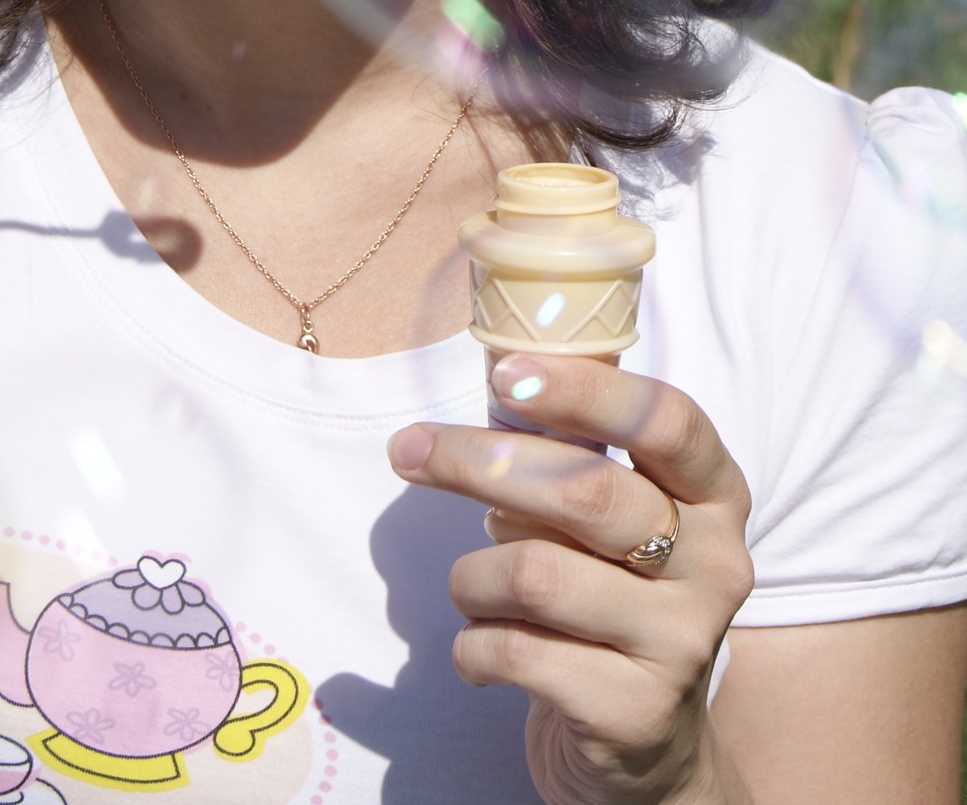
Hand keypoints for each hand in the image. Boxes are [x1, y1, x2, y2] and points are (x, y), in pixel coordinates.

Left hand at [388, 355, 754, 804]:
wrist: (646, 749)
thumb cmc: (609, 597)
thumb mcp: (611, 522)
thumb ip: (573, 455)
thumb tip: (497, 382)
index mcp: (715, 495)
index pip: (668, 420)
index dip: (586, 392)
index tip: (505, 374)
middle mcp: (715, 564)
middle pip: (586, 492)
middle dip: (479, 463)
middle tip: (408, 450)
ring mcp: (681, 643)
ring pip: (536, 574)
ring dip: (472, 575)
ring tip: (470, 587)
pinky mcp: (634, 712)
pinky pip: (517, 650)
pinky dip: (473, 644)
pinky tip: (483, 649)